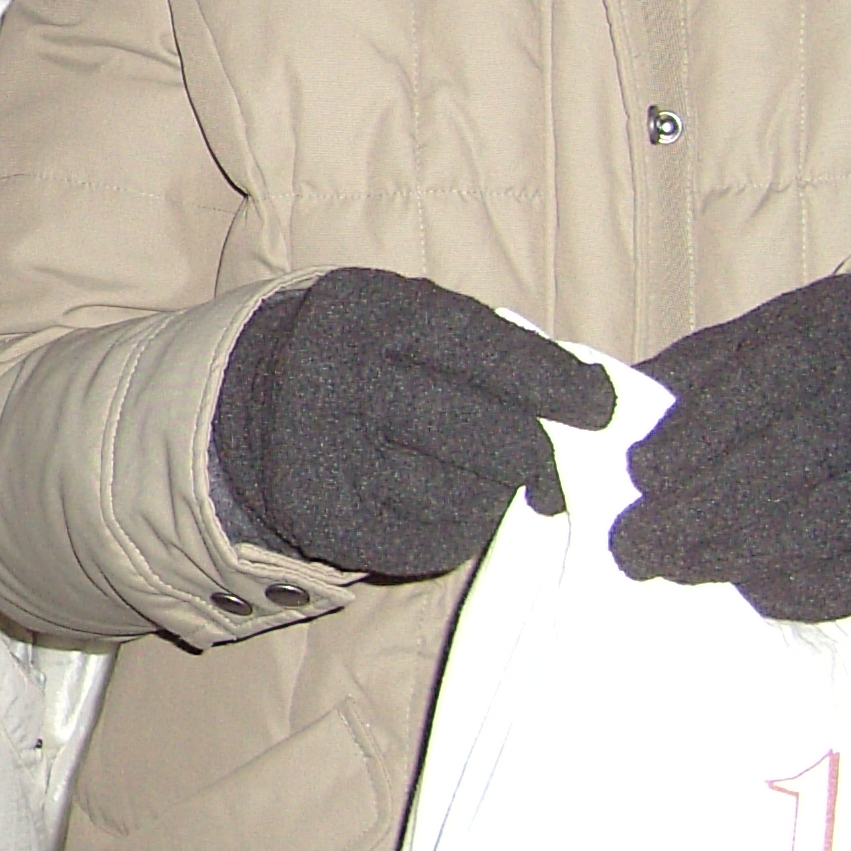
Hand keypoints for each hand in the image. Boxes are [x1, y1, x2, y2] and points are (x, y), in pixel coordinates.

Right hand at [210, 269, 612, 577]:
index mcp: (361, 311)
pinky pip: (435, 539)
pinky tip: (445, 501)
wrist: (250, 405)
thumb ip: (482, 345)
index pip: (485, 349)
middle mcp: (336, 380)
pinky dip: (459, 525)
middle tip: (549, 456)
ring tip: (484, 474)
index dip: (555, 382)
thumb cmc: (361, 355)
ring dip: (495, 490)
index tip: (600, 406)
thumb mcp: (402, 317)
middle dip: (534, 450)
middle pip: (484, 432)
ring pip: (466, 494)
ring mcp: (326, 457)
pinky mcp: (327, 523)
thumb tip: (585, 403)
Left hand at [613, 255, 850, 622]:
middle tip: (633, 547)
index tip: (638, 474)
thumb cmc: (816, 365)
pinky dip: (802, 589)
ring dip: (739, 555)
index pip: (759, 390)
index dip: (693, 438)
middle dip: (700, 511)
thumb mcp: (755, 341)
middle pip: (790, 462)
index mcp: (830, 336)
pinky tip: (748, 591)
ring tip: (673, 569)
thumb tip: (584, 432)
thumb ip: (677, 382)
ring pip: (827, 522)